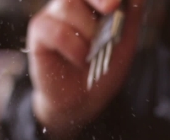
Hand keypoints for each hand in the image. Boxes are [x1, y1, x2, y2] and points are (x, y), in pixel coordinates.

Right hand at [27, 0, 142, 139]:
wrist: (82, 100)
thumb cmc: (101, 69)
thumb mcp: (124, 43)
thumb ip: (130, 17)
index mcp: (91, 2)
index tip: (117, 1)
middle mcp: (70, 3)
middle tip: (111, 7)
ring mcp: (52, 15)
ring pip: (68, 7)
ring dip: (89, 32)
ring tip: (93, 52)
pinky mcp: (39, 32)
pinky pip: (57, 31)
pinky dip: (74, 47)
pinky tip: (79, 59)